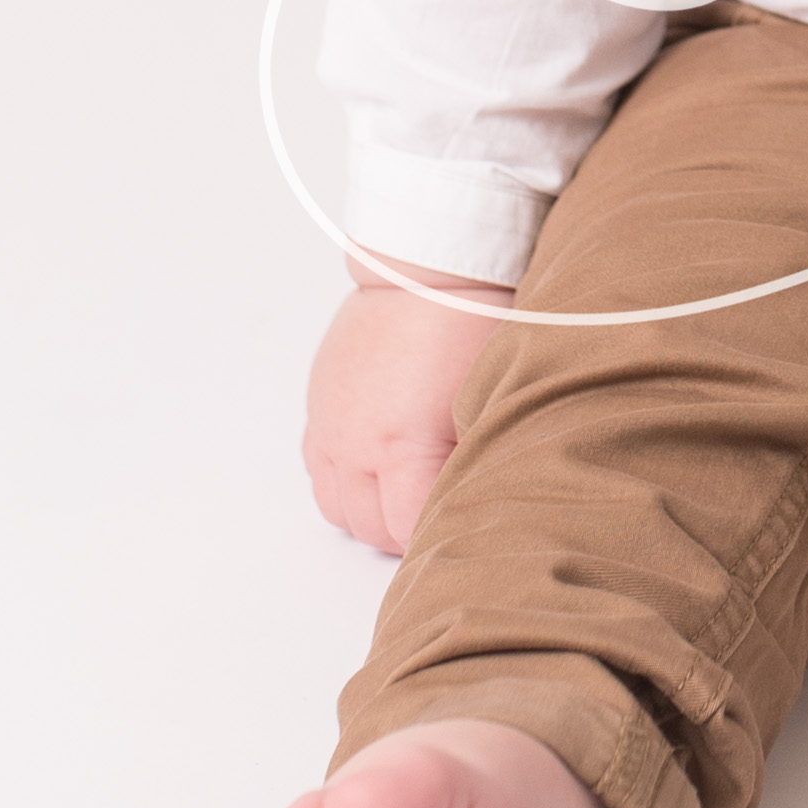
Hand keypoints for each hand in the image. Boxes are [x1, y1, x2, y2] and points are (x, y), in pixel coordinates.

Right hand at [303, 256, 512, 553]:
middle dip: (405, 534)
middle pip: (368, 527)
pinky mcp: (320, 404)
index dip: (439, 537)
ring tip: (410, 502)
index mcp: (399, 444)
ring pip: (336, 506)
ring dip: (370, 514)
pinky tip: (377, 472)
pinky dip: (344, 482)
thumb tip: (478, 500)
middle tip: (444, 521)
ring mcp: (330, 423)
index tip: (467, 530)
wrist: (428, 270)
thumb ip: (474, 461)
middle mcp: (353, 441)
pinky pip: (318, 468)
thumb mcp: (488, 401)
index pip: (407, 529)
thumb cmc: (470, 324)